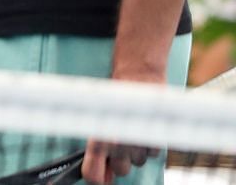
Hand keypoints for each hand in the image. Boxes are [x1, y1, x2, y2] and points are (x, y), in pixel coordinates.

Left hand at [81, 64, 164, 182]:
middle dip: (119, 160)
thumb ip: (98, 146)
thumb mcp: (97, 117)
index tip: (101, 175)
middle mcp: (118, 146)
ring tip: (131, 127)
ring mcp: (139, 144)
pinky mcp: (157, 140)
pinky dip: (149, 145)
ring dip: (135, 151)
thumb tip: (100, 169)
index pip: (93, 176)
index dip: (97, 178)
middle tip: (118, 139)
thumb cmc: (114, 94)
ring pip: (138, 162)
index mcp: (98, 140)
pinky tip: (144, 126)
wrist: (137, 75)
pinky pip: (153, 154)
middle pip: (121, 170)